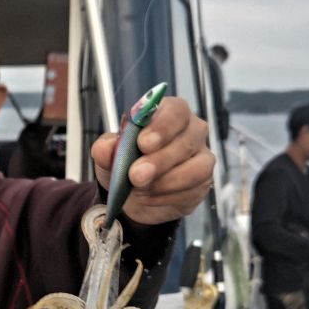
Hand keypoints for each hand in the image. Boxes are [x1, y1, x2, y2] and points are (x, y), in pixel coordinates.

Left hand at [91, 98, 213, 224]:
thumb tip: (106, 148)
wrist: (133, 194)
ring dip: (165, 182)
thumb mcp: (109, 154)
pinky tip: (148, 197)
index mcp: (170, 113)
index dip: (161, 126)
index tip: (142, 143)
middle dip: (159, 161)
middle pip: (186, 141)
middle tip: (135, 175)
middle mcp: (192, 131)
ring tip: (139, 190)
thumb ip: (105, 148)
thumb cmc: (127, 163)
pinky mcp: (203, 182)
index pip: (176, 110)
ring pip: (196, 168)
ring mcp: (202, 156)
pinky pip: (193, 189)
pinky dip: (167, 196)